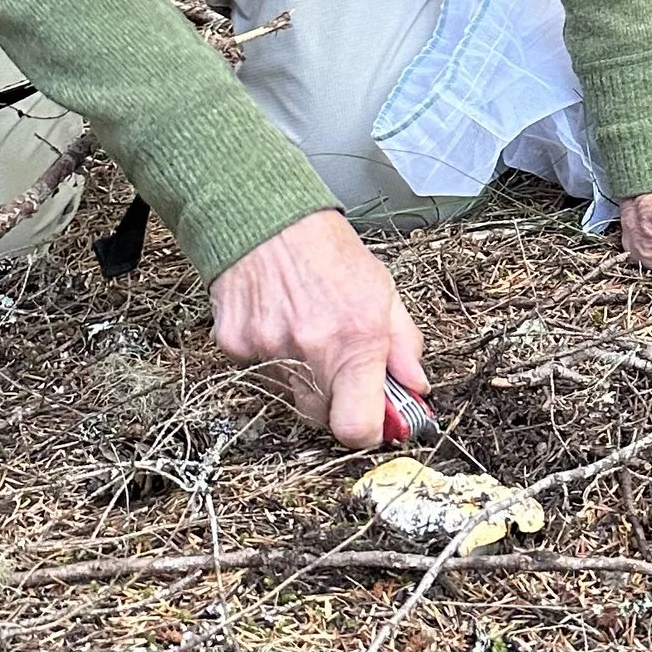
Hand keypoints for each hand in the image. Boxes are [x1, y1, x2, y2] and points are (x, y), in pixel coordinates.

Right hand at [212, 208, 426, 446]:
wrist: (266, 219)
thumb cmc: (328, 253)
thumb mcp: (384, 292)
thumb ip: (404, 345)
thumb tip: (417, 386)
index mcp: (356, 340)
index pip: (357, 427)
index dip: (369, 432)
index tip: (377, 421)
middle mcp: (310, 351)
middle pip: (322, 420)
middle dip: (338, 403)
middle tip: (342, 369)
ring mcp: (267, 351)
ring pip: (290, 399)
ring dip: (304, 382)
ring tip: (309, 335)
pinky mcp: (234, 347)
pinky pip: (260, 376)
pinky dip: (273, 363)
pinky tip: (281, 327)